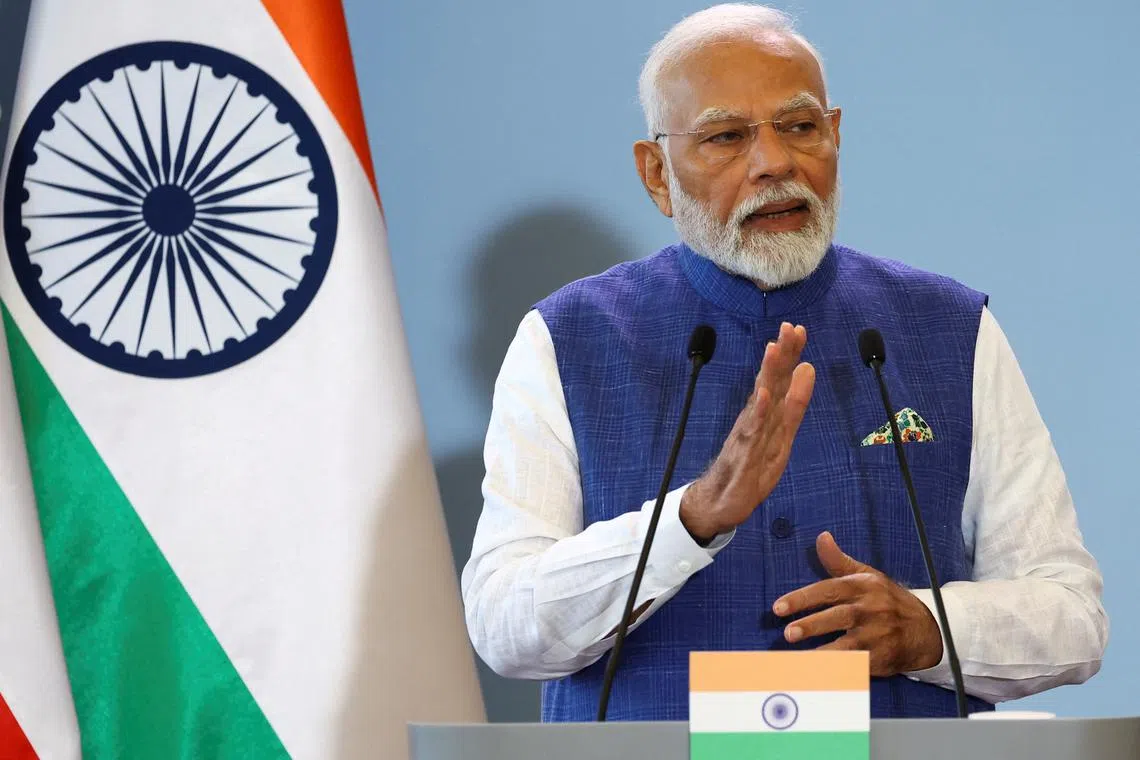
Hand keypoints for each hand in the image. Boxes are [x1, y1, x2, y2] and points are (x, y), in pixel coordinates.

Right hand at [679, 322, 814, 540]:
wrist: (720, 502)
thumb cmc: (750, 467)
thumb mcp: (783, 435)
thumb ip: (795, 404)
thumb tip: (809, 368)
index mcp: (766, 413)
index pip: (780, 379)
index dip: (789, 355)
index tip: (798, 329)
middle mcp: (755, 418)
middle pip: (769, 383)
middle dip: (780, 355)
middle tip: (789, 328)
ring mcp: (747, 435)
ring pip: (760, 401)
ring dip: (767, 376)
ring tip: (774, 350)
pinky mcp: (743, 456)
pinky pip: (751, 432)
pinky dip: (758, 413)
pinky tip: (764, 396)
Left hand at [773, 532, 943, 675]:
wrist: (927, 629)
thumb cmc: (888, 600)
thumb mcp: (867, 576)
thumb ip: (838, 561)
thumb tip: (821, 537)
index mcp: (862, 587)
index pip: (828, 590)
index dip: (802, 598)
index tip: (778, 608)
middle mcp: (869, 610)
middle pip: (837, 617)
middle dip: (812, 625)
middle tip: (788, 633)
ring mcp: (877, 635)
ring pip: (847, 646)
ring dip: (823, 653)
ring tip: (800, 660)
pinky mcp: (882, 657)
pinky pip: (858, 666)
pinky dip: (840, 671)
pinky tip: (821, 675)